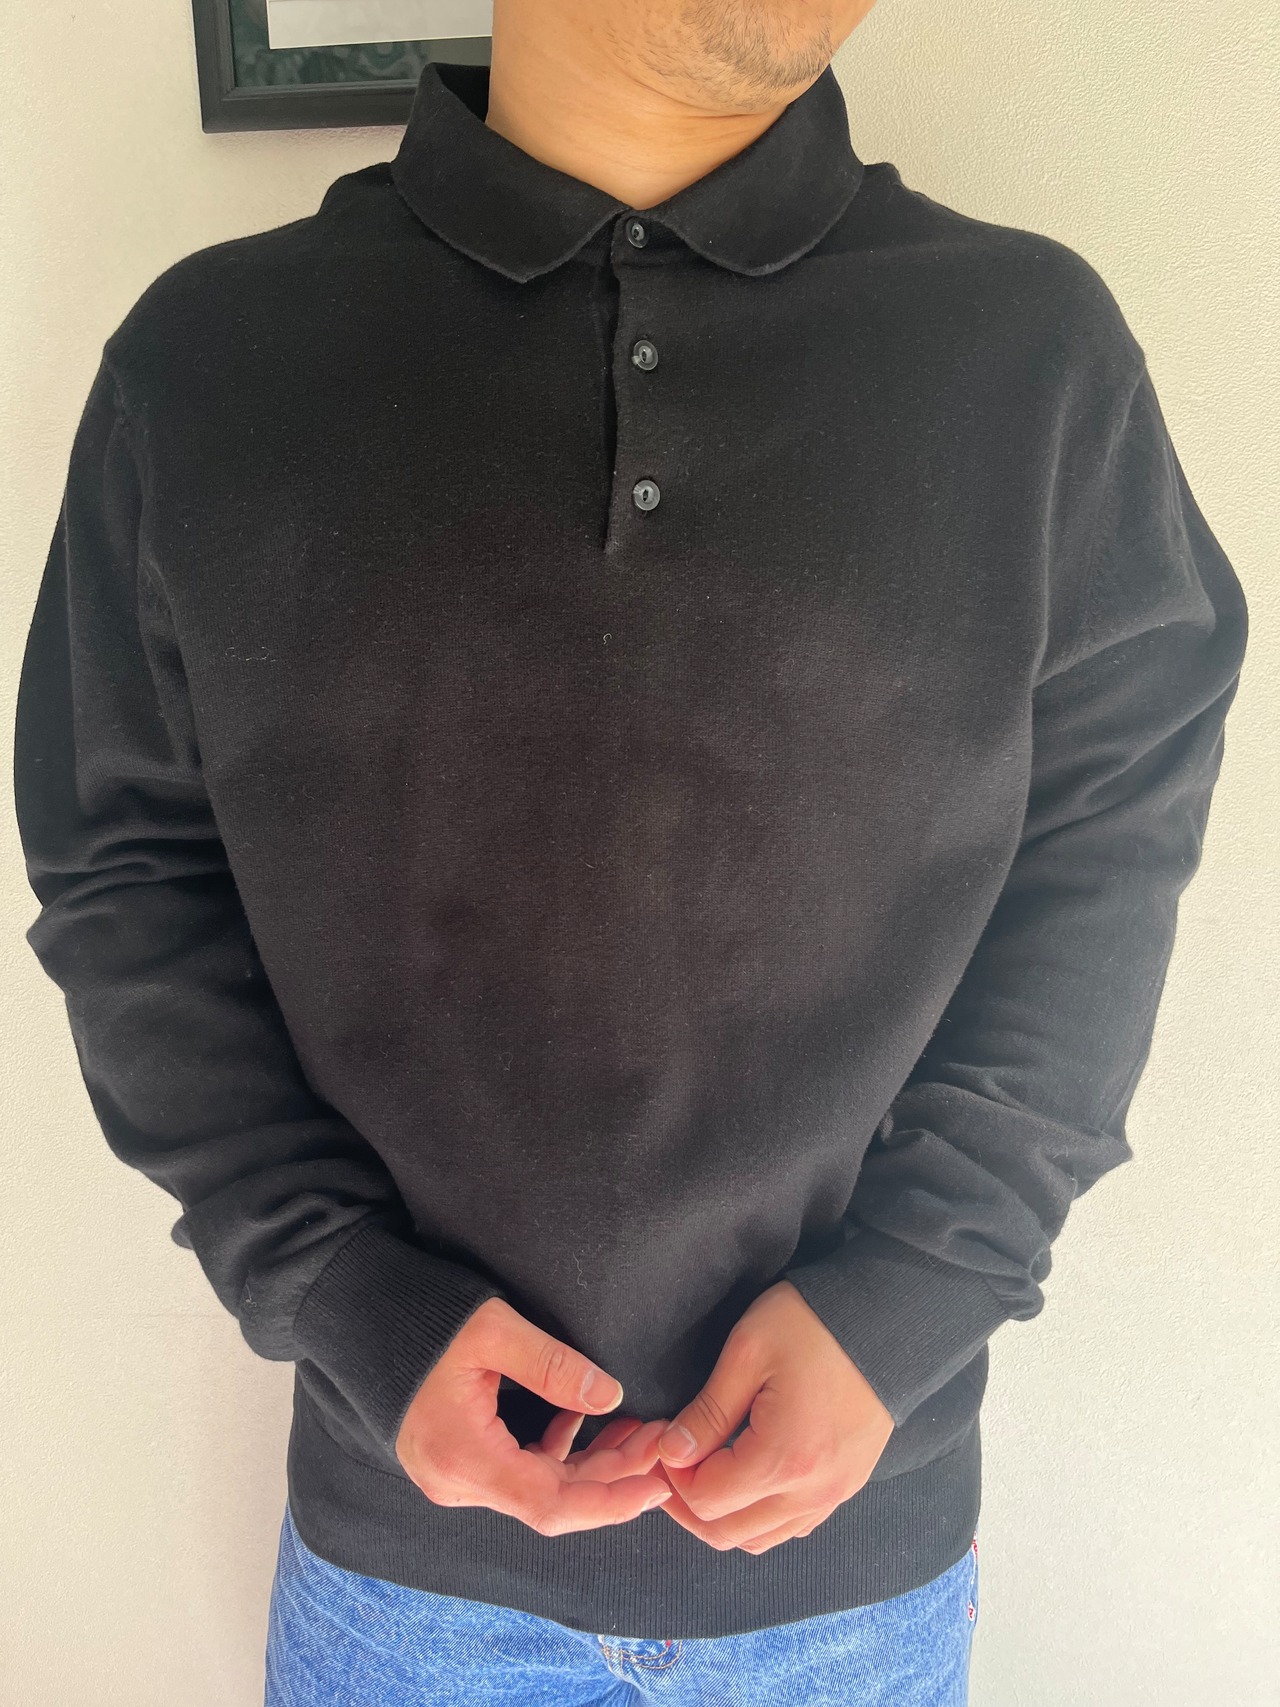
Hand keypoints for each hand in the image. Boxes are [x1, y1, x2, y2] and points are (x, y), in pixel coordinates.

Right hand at [395, 1296, 672, 1535]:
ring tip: (636, 1428)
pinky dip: (557, 1451)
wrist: (357, 1312)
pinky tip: (586, 1419)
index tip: (657, 1486)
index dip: (611, 1501)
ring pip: (536, 1486)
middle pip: (549, 1500)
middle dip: (611, 1476)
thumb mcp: (492, 1330)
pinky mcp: (454, 1456)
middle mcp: (455, 1481)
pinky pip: (516, 1469)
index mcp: (464, 1459)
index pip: (552, 1506)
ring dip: (588, 1463)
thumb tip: (610, 1397)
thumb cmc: (422, 1318)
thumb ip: (553, 1366)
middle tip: (659, 1442)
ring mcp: (451, 1473)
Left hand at [653, 1280, 893, 1553]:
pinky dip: (761, 1517)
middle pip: (729, 1533)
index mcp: (783, 1459)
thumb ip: (707, 1412)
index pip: (707, 1500)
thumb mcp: (748, 1352)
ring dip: (724, 1516)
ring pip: (761, 1539)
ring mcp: (834, 1492)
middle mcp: (812, 1491)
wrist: (887, 1319)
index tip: (664, 1441)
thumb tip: (671, 1453)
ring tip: (703, 1472)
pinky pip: (794, 1525)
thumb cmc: (813, 1324)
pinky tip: (747, 1479)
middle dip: (689, 1505)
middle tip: (671, 1465)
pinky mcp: (847, 1484)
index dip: (672, 1477)